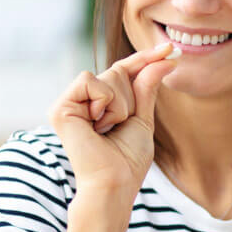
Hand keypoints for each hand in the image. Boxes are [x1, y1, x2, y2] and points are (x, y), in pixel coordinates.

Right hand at [49, 42, 176, 194]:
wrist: (115, 182)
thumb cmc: (128, 160)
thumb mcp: (142, 118)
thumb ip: (147, 87)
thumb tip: (165, 59)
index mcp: (99, 104)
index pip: (123, 71)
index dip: (146, 58)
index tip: (171, 49)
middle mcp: (82, 101)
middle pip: (118, 71)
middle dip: (130, 98)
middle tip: (118, 127)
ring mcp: (69, 103)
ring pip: (107, 76)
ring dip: (119, 105)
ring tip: (106, 130)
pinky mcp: (60, 107)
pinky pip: (90, 81)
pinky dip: (103, 103)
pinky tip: (96, 126)